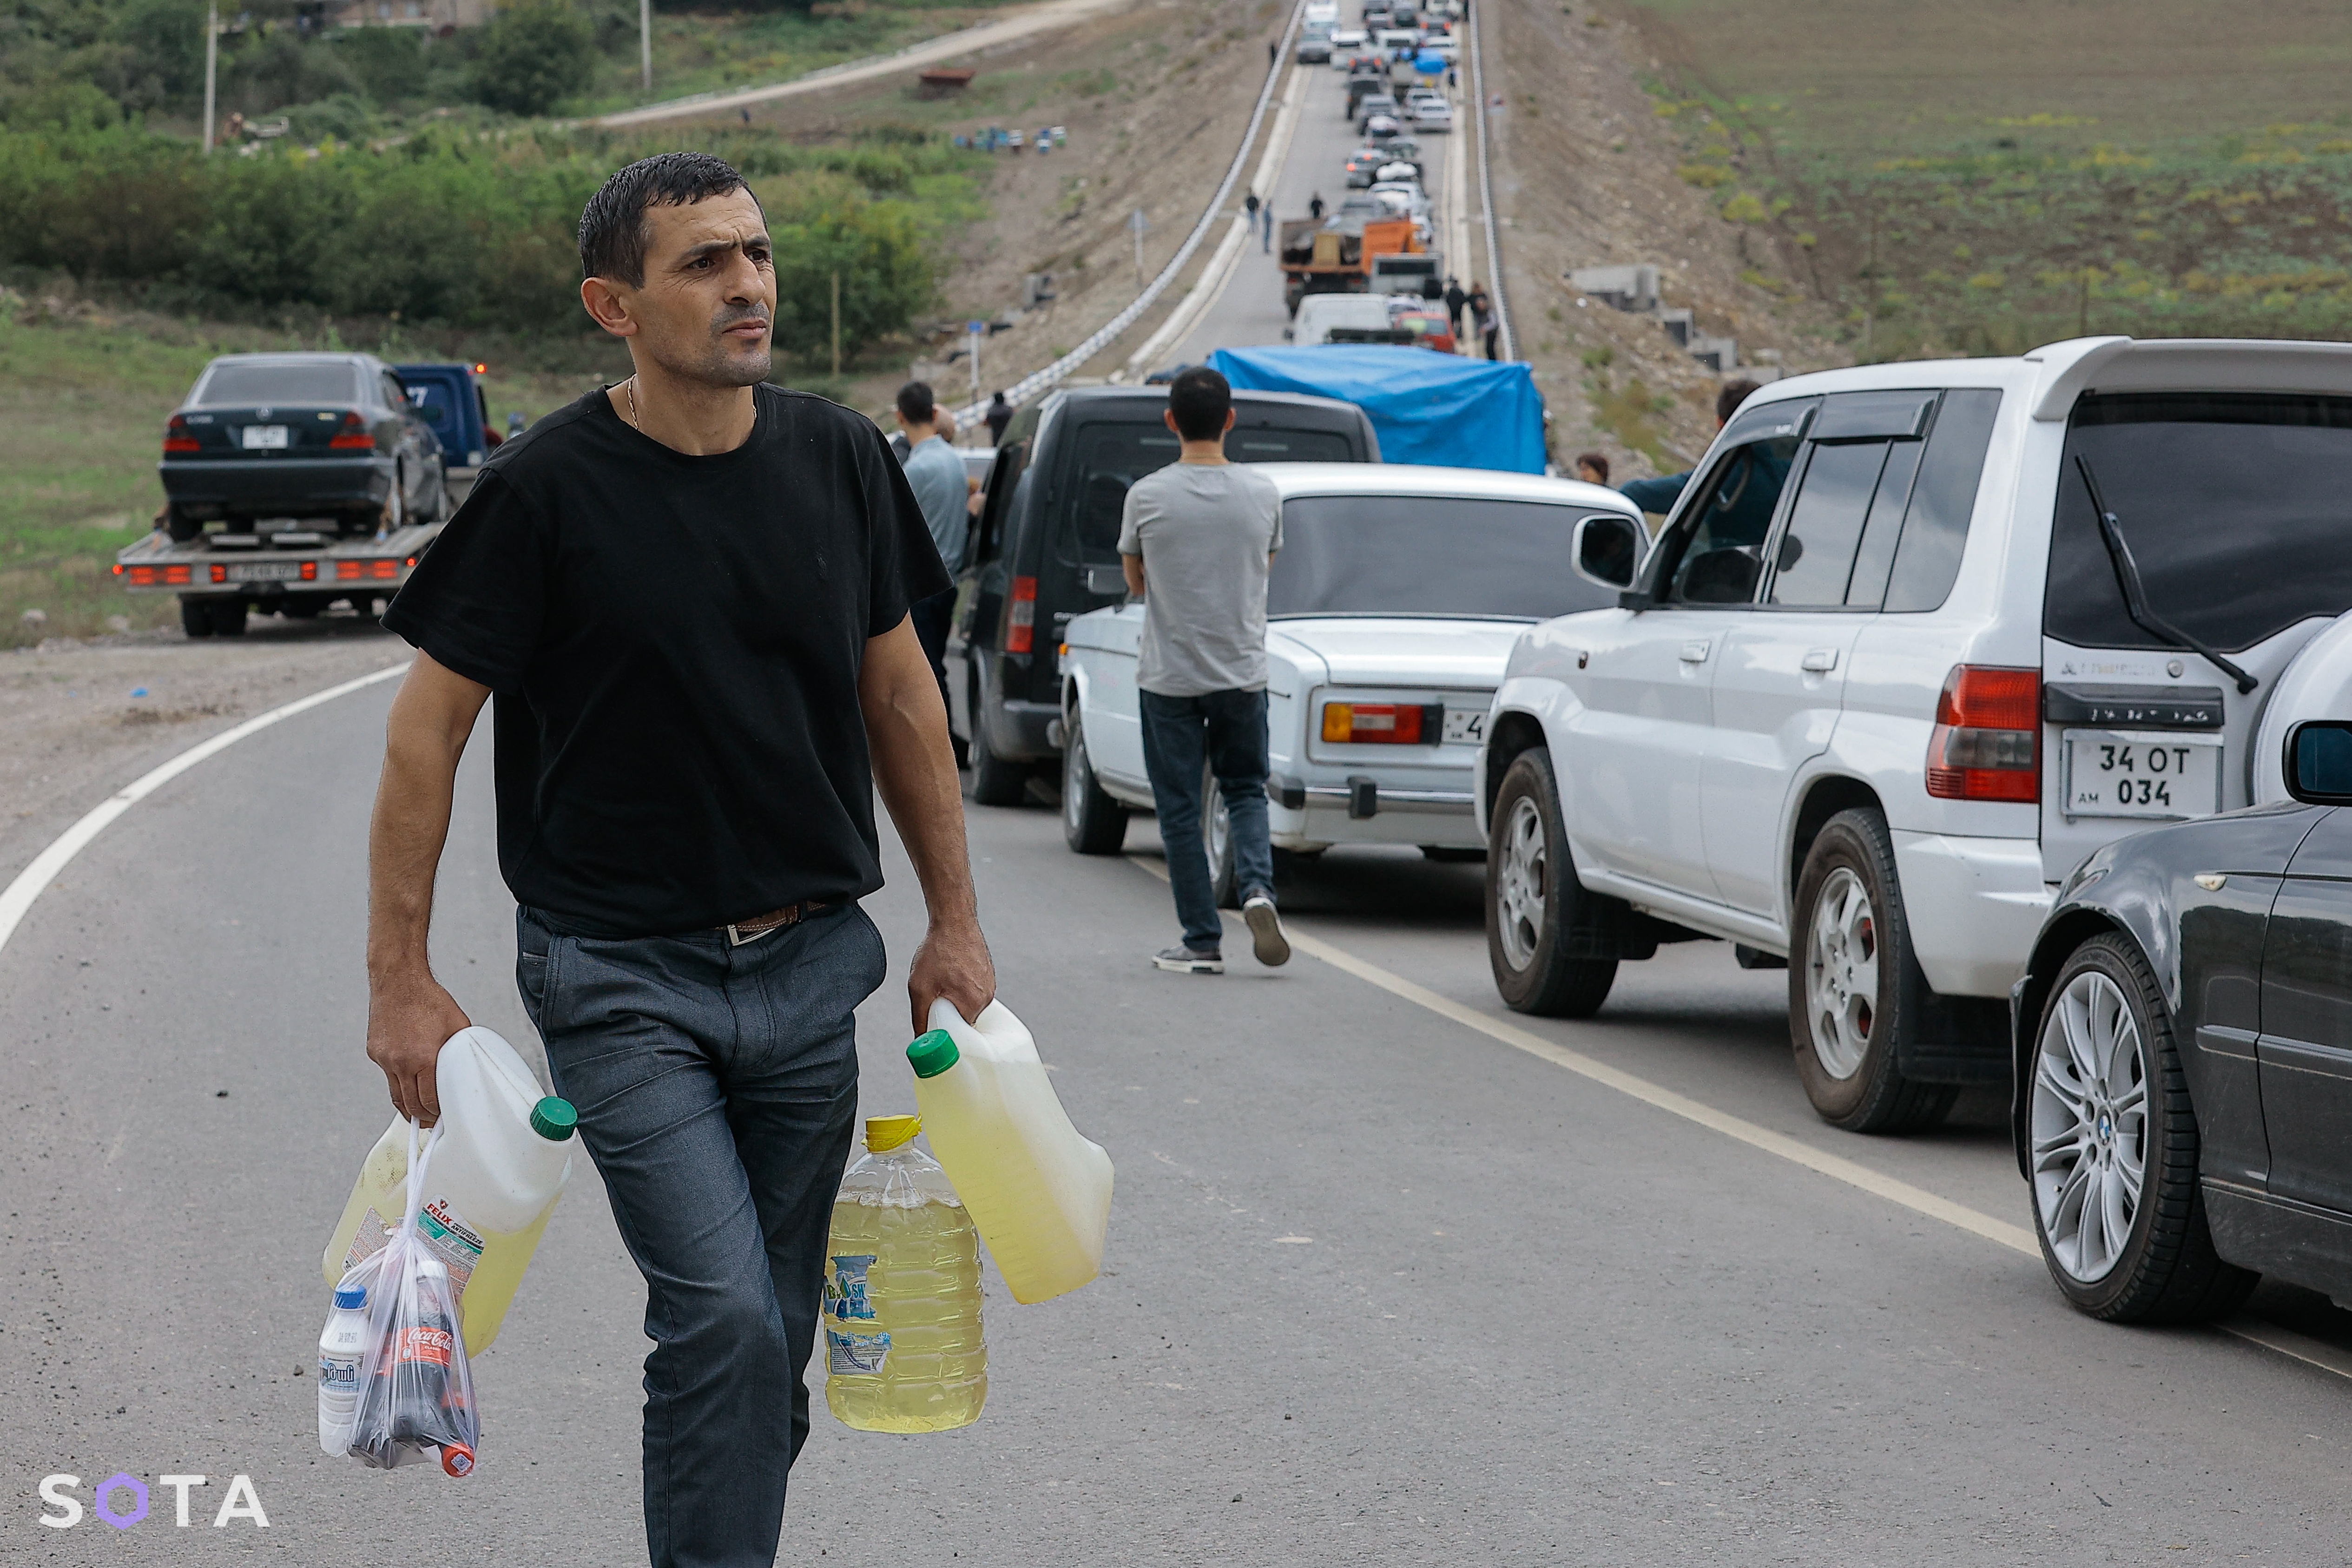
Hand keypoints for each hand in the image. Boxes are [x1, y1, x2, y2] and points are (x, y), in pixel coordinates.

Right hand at [366, 972, 469, 1125]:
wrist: (398, 980)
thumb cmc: (428, 999)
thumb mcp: (457, 1025)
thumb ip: (461, 1050)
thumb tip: (467, 1068)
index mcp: (423, 1058)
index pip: (430, 1101)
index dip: (438, 1114)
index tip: (444, 1118)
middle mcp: (401, 1062)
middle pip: (410, 1105)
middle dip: (423, 1118)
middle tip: (433, 1123)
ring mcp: (384, 1059)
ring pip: (395, 1095)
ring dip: (408, 1107)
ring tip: (419, 1115)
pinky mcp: (375, 1053)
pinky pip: (388, 1076)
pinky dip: (399, 1081)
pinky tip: (409, 1079)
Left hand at [908, 915, 994, 1034]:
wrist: (954, 921)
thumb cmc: (938, 950)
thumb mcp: (919, 987)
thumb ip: (919, 1017)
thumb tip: (919, 1041)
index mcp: (973, 1003)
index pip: (960, 1034)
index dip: (945, 1031)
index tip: (934, 1024)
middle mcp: (986, 997)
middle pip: (964, 1019)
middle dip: (948, 1013)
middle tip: (934, 998)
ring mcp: (990, 985)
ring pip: (969, 1004)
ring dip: (955, 998)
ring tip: (943, 980)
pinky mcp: (989, 975)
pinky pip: (974, 991)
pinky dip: (962, 987)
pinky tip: (951, 973)